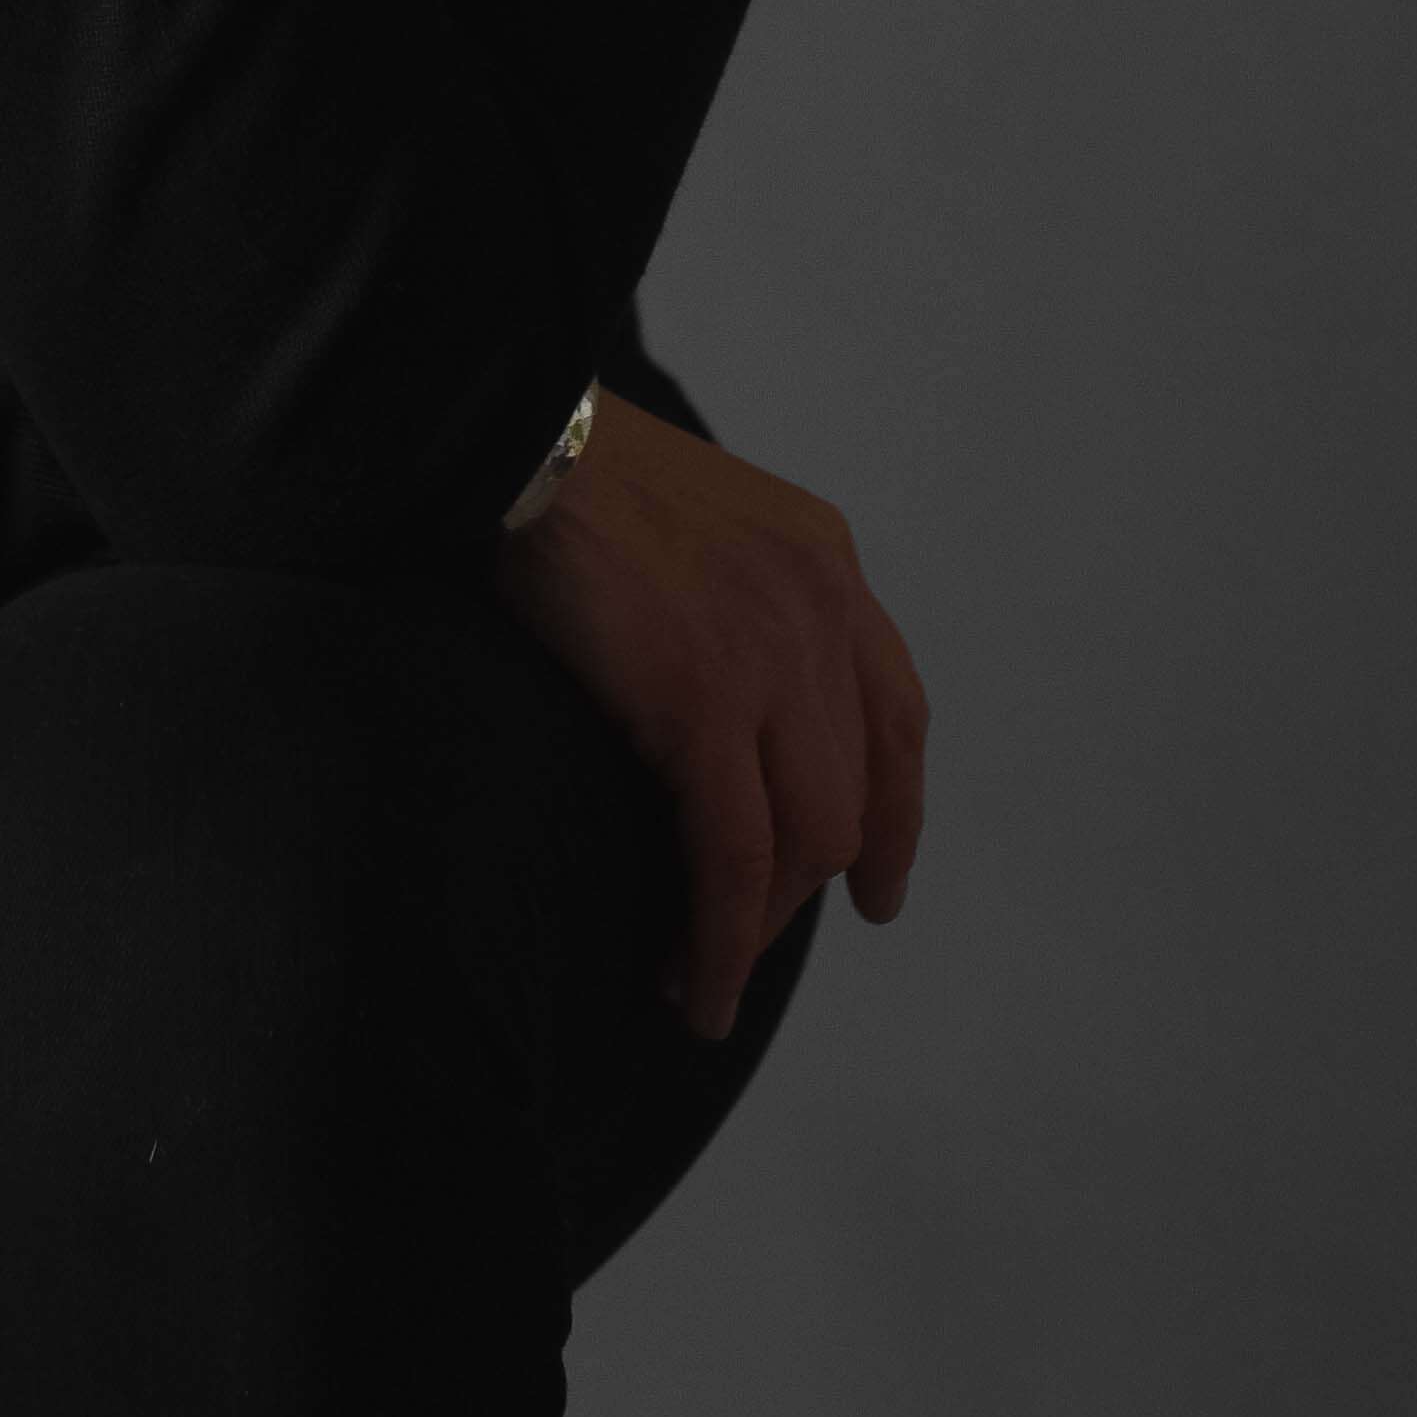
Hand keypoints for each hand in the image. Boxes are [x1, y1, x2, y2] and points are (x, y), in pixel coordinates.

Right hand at [479, 391, 926, 1044]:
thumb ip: (739, 598)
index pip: (895, 713)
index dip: (893, 814)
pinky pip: (733, 856)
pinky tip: (689, 981)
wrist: (521, 435)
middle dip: (809, 892)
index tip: (875, 886)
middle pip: (853, 796)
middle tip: (749, 947)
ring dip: (757, 931)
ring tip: (699, 980)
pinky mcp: (705, 701)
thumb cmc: (574, 475)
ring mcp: (772, 657)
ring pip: (804, 841)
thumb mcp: (700, 522)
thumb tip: (722, 705)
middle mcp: (821, 610)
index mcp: (823, 559)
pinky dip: (719, 938)